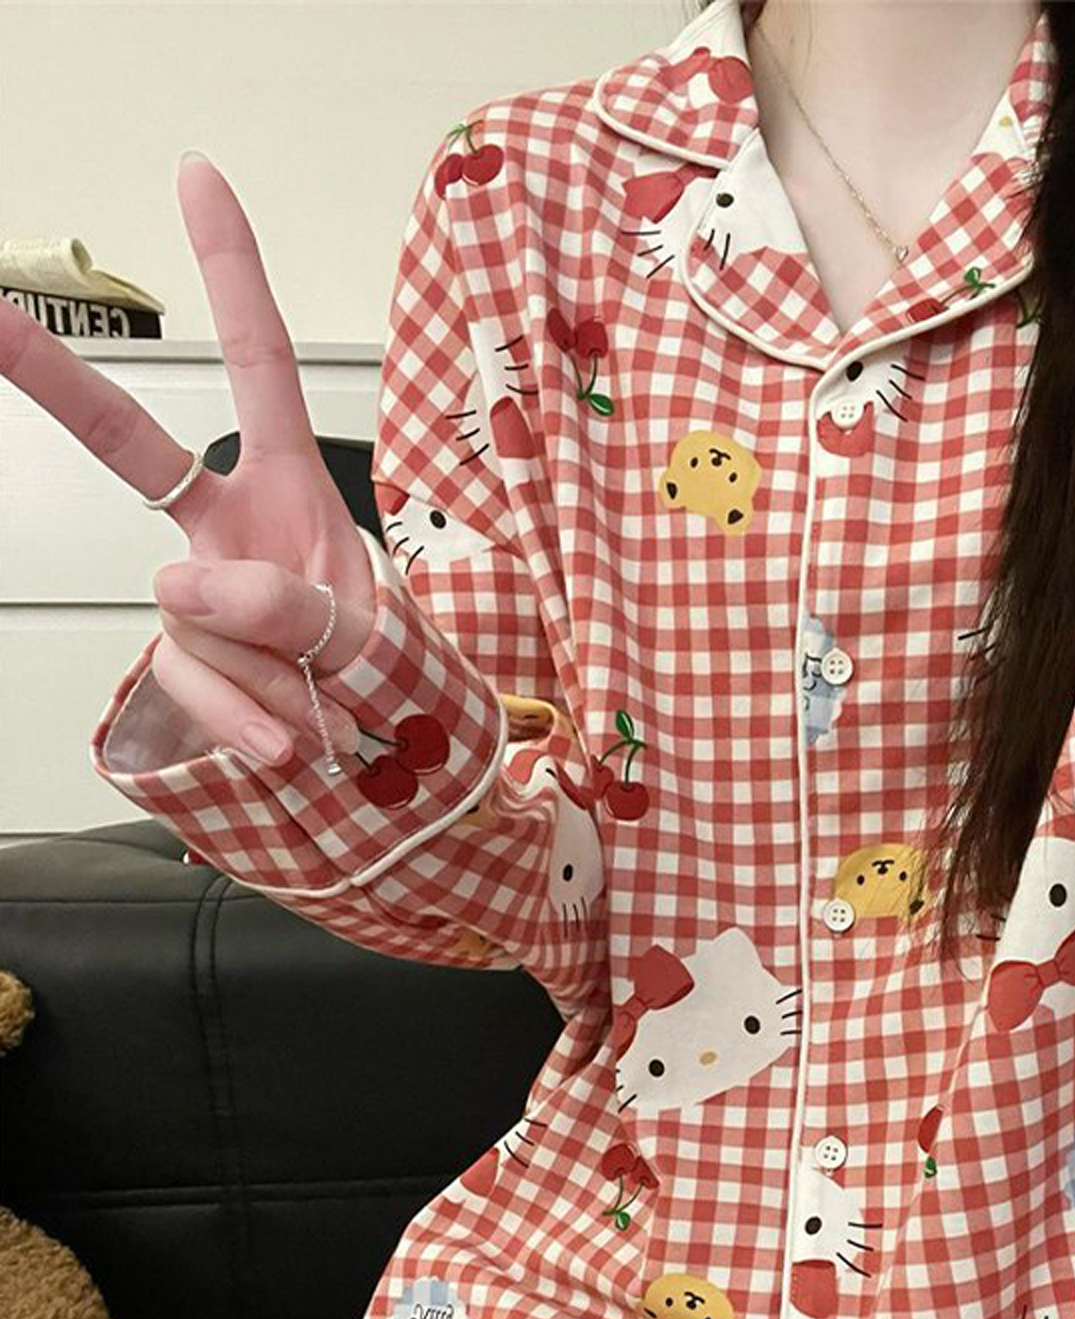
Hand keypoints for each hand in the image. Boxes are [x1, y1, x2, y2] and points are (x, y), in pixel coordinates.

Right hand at [0, 151, 377, 768]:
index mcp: (290, 487)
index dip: (232, 275)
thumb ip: (292, 605)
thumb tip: (184, 582)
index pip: (261, 364)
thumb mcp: (368, 630)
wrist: (377, 748)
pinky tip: (288, 736)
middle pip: (130, 445)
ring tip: (323, 701)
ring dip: (271, 677)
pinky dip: (249, 719)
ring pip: (195, 620)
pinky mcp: (179, 655)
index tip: (199, 179)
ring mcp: (195, 594)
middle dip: (57, 384)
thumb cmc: (381, 662)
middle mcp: (228, 527)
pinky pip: (195, 683)